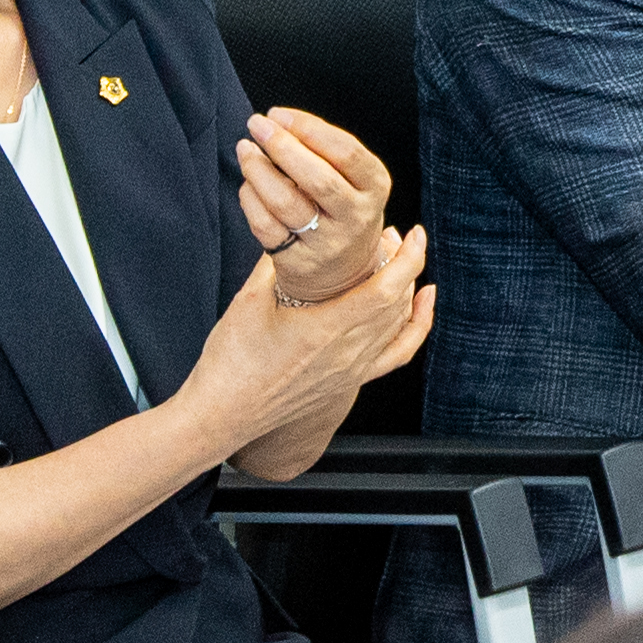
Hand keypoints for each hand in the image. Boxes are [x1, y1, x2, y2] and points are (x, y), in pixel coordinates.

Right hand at [176, 223, 433, 453]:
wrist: (223, 416)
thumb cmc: (230, 362)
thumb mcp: (248, 301)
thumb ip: (274, 262)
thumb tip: (291, 226)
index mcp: (325, 331)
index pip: (385, 290)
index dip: (407, 259)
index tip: (413, 233)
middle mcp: (347, 355)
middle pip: (397, 303)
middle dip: (404, 263)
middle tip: (392, 234)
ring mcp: (352, 372)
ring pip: (398, 325)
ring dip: (406, 288)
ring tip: (397, 259)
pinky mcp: (348, 384)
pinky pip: (396, 354)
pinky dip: (415, 327)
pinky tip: (420, 306)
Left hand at [236, 108, 394, 302]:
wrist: (345, 273)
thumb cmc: (341, 210)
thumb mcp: (353, 180)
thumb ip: (325, 151)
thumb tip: (279, 123)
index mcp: (374, 187)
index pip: (346, 152)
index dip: (308, 128)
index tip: (279, 114)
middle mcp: (356, 217)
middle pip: (318, 178)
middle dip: (281, 145)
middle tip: (257, 125)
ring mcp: (328, 244)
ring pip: (286, 202)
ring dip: (258, 170)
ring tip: (246, 149)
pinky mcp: (299, 262)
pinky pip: (265, 226)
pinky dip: (250, 199)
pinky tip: (248, 184)